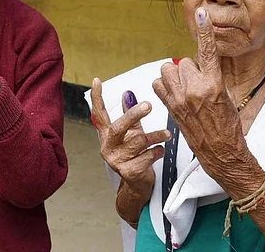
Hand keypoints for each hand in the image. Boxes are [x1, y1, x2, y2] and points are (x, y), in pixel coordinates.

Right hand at [90, 78, 170, 193]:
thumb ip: (130, 116)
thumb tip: (128, 94)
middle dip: (134, 115)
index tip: (97, 80)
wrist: (138, 185)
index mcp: (107, 136)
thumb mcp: (132, 134)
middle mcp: (108, 147)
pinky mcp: (129, 172)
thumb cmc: (135, 156)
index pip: (99, 114)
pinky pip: (147, 156)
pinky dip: (157, 152)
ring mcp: (117, 161)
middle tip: (148, 105)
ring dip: (156, 136)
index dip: (97, 97)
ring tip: (166, 134)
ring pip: (138, 142)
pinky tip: (160, 151)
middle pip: (118, 127)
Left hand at [152, 7, 245, 171]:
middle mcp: (194, 90)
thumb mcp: (226, 96)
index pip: (208, 51)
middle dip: (190, 69)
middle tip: (199, 84)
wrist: (221, 151)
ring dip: (176, 76)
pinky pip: (158, 84)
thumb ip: (211, 77)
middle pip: (183, 62)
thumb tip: (200, 64)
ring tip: (186, 89)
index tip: (202, 13)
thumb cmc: (228, 125)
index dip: (205, 31)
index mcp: (214, 85)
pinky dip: (164, 86)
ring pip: (168, 71)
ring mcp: (179, 99)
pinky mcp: (170, 107)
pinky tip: (175, 94)